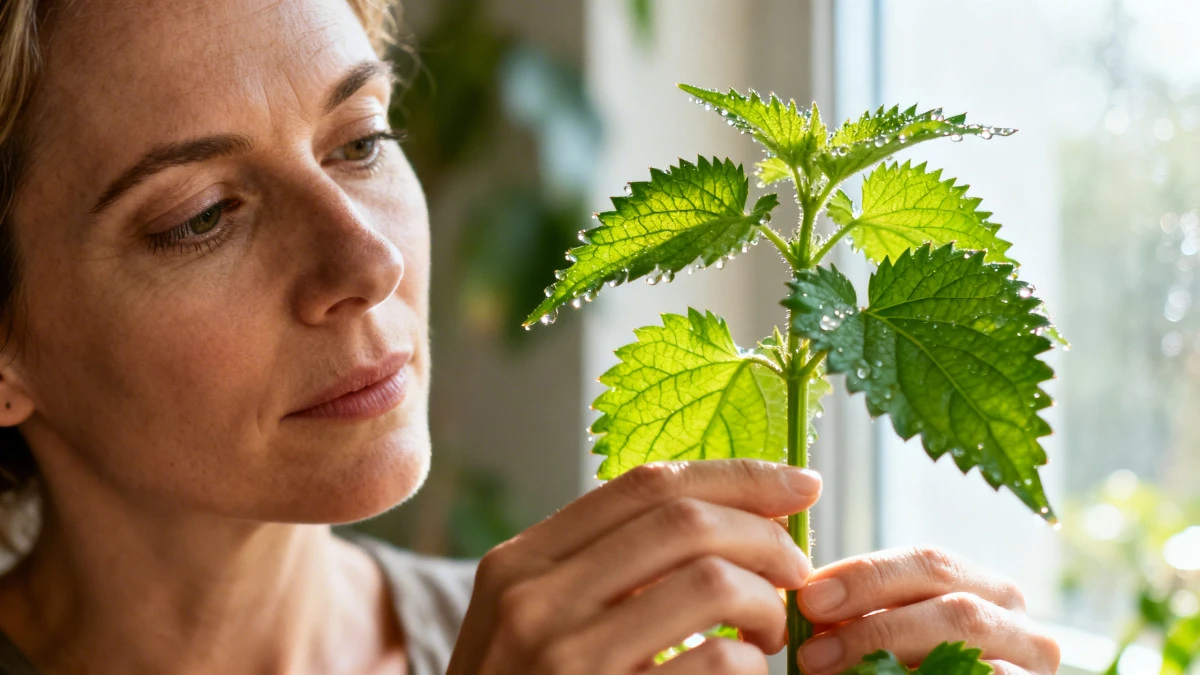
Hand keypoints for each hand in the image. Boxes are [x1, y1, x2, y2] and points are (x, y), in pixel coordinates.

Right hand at [447, 459, 821, 674]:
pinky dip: (750, 663)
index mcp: (520, 563)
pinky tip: (744, 673)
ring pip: (711, 582)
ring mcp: (567, 660)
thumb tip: (716, 515)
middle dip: (766, 537)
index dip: (736, 476)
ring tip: (768, 631)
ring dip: (766, 602)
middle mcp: (534, 600)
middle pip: (686, 522)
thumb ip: (596, 568)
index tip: (797, 483)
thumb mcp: (529, 623)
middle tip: (795, 569)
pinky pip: (715, 663)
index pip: (645, 485)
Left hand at [795, 546, 1060, 674]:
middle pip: (953, 610)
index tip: (808, 598)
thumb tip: (804, 606)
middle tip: (813, 653)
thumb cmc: (914, 667)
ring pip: (969, 655)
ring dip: (893, 664)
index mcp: (982, 587)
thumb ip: (862, 617)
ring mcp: (1033, 666)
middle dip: (875, 628)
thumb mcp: (893, 636)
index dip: (866, 577)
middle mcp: (1019, 621)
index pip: (927, 562)